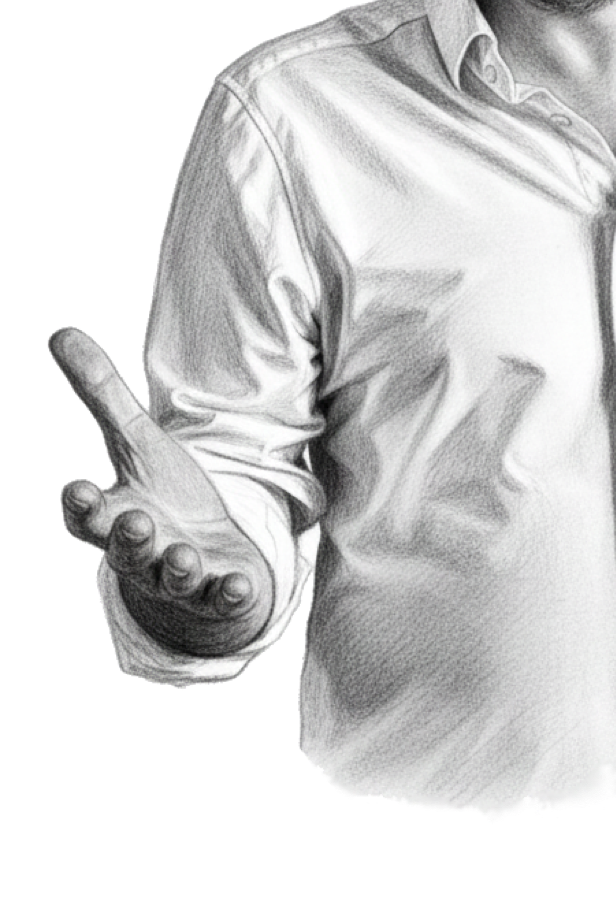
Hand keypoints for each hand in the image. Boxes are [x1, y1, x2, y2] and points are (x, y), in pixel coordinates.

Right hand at [52, 326, 274, 656]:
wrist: (201, 554)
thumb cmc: (161, 493)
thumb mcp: (135, 440)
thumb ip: (101, 392)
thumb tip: (60, 331)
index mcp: (115, 513)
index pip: (86, 514)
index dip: (81, 504)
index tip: (78, 488)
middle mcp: (141, 550)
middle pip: (126, 549)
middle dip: (130, 538)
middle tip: (137, 520)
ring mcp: (178, 575)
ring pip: (172, 577)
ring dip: (177, 568)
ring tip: (184, 556)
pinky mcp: (217, 590)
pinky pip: (220, 598)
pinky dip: (229, 594)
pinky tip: (240, 584)